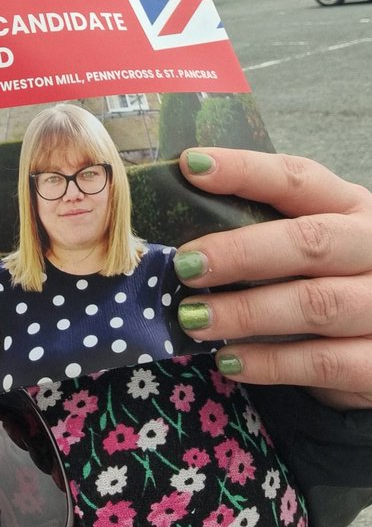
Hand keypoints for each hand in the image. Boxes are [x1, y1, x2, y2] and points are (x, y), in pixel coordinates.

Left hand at [174, 147, 371, 410]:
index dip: (244, 171)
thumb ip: (261, 228)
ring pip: (315, 305)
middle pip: (310, 242)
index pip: (297, 178)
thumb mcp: (309, 240)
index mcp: (350, 207)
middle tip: (186, 265)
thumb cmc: (328, 278)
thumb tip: (180, 230)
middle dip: (241, 252)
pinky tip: (229, 360)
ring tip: (193, 318)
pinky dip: (271, 362)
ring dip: (246, 313)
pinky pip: (323, 363)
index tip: (191, 166)